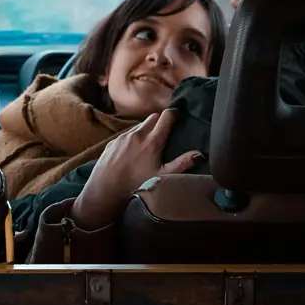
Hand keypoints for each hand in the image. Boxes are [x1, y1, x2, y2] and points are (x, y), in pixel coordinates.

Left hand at [70, 109, 202, 229]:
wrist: (104, 191)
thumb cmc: (136, 185)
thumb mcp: (163, 176)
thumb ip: (182, 164)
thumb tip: (200, 153)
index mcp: (152, 141)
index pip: (166, 117)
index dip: (174, 113)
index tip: (179, 115)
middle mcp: (137, 134)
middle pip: (152, 117)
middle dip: (161, 120)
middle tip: (167, 130)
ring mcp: (123, 137)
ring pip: (139, 125)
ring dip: (147, 128)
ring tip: (151, 141)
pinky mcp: (112, 142)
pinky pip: (127, 133)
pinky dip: (134, 136)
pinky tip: (134, 150)